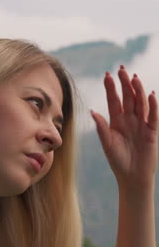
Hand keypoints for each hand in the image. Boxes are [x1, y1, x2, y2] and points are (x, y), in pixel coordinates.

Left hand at [91, 66, 158, 189]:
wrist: (132, 177)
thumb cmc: (118, 161)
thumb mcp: (107, 144)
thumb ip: (101, 128)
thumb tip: (92, 111)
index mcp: (117, 121)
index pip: (114, 100)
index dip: (111, 88)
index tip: (107, 75)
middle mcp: (130, 119)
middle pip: (128, 98)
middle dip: (124, 84)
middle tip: (121, 70)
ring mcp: (142, 124)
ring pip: (140, 103)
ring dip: (138, 90)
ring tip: (134, 78)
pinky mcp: (152, 131)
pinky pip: (153, 116)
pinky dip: (153, 105)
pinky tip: (151, 94)